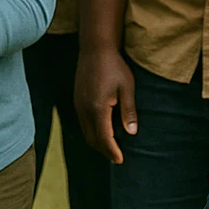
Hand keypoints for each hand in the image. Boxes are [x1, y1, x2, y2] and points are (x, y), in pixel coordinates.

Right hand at [75, 47, 137, 163]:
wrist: (95, 48)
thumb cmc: (115, 66)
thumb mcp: (127, 87)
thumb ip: (128, 111)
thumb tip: (132, 133)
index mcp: (98, 108)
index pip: (104, 137)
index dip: (112, 151)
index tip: (120, 160)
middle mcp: (84, 109)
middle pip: (92, 138)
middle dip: (104, 150)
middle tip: (116, 157)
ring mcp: (78, 104)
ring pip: (85, 131)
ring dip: (97, 142)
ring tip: (110, 147)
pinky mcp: (77, 99)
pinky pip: (83, 122)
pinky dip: (92, 131)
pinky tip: (101, 130)